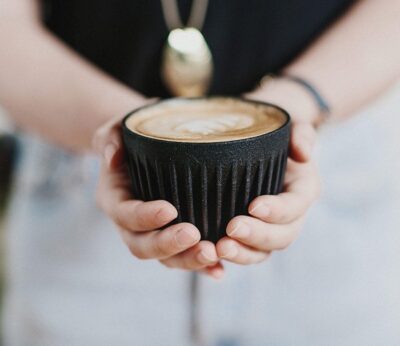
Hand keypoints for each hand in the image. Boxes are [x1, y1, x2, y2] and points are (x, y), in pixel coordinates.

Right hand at [93, 114, 223, 278]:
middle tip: (194, 235)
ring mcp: (152, 233)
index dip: (144, 217)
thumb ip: (110, 137)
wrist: (146, 150)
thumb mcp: (117, 128)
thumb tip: (112, 157)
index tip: (170, 209)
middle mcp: (131, 223)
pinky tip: (219, 271)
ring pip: (166, 258)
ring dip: (188, 261)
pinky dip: (201, 268)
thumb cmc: (134, 136)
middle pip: (142, 246)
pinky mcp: (172, 236)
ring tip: (213, 254)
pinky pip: (185, 257)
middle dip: (167, 245)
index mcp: (115, 198)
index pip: (125, 215)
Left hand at [215, 78, 320, 263]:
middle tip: (231, 229)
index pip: (296, 206)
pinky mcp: (250, 232)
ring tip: (218, 248)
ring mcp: (270, 227)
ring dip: (242, 254)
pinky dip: (230, 258)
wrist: (262, 141)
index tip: (253, 205)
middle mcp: (291, 214)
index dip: (278, 210)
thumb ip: (302, 134)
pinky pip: (244, 252)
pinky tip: (210, 259)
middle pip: (282, 236)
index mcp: (303, 190)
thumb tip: (304, 153)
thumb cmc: (274, 133)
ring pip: (263, 251)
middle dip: (257, 236)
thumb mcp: (292, 125)